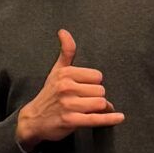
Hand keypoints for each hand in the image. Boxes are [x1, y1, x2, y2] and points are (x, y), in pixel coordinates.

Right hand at [16, 28, 125, 147]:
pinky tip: (119, 117)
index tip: (85, 89)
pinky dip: (110, 118)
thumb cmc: (49, 94)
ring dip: (100, 109)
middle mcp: (66, 87)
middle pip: (100, 90)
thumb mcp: (56, 71)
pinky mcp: (70, 121)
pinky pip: (96, 119)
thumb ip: (66, 52)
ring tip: (90, 110)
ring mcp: (68, 105)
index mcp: (65, 73)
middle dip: (96, 97)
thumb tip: (63, 31)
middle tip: (86, 102)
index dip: (94, 84)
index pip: (97, 76)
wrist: (33, 119)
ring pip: (101, 103)